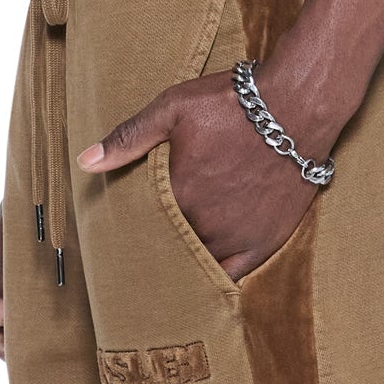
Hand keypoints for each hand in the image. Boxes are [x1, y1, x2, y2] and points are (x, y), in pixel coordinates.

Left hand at [78, 61, 344, 281]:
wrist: (297, 105)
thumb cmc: (234, 103)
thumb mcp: (173, 109)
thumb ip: (129, 138)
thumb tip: (86, 161)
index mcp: (177, 197)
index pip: (143, 228)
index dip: (135, 230)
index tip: (126, 236)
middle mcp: (204, 226)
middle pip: (170, 249)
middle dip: (159, 248)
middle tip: (146, 254)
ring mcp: (235, 238)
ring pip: (199, 265)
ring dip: (186, 263)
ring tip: (170, 267)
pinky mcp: (263, 243)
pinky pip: (233, 275)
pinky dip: (217, 278)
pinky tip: (204, 280)